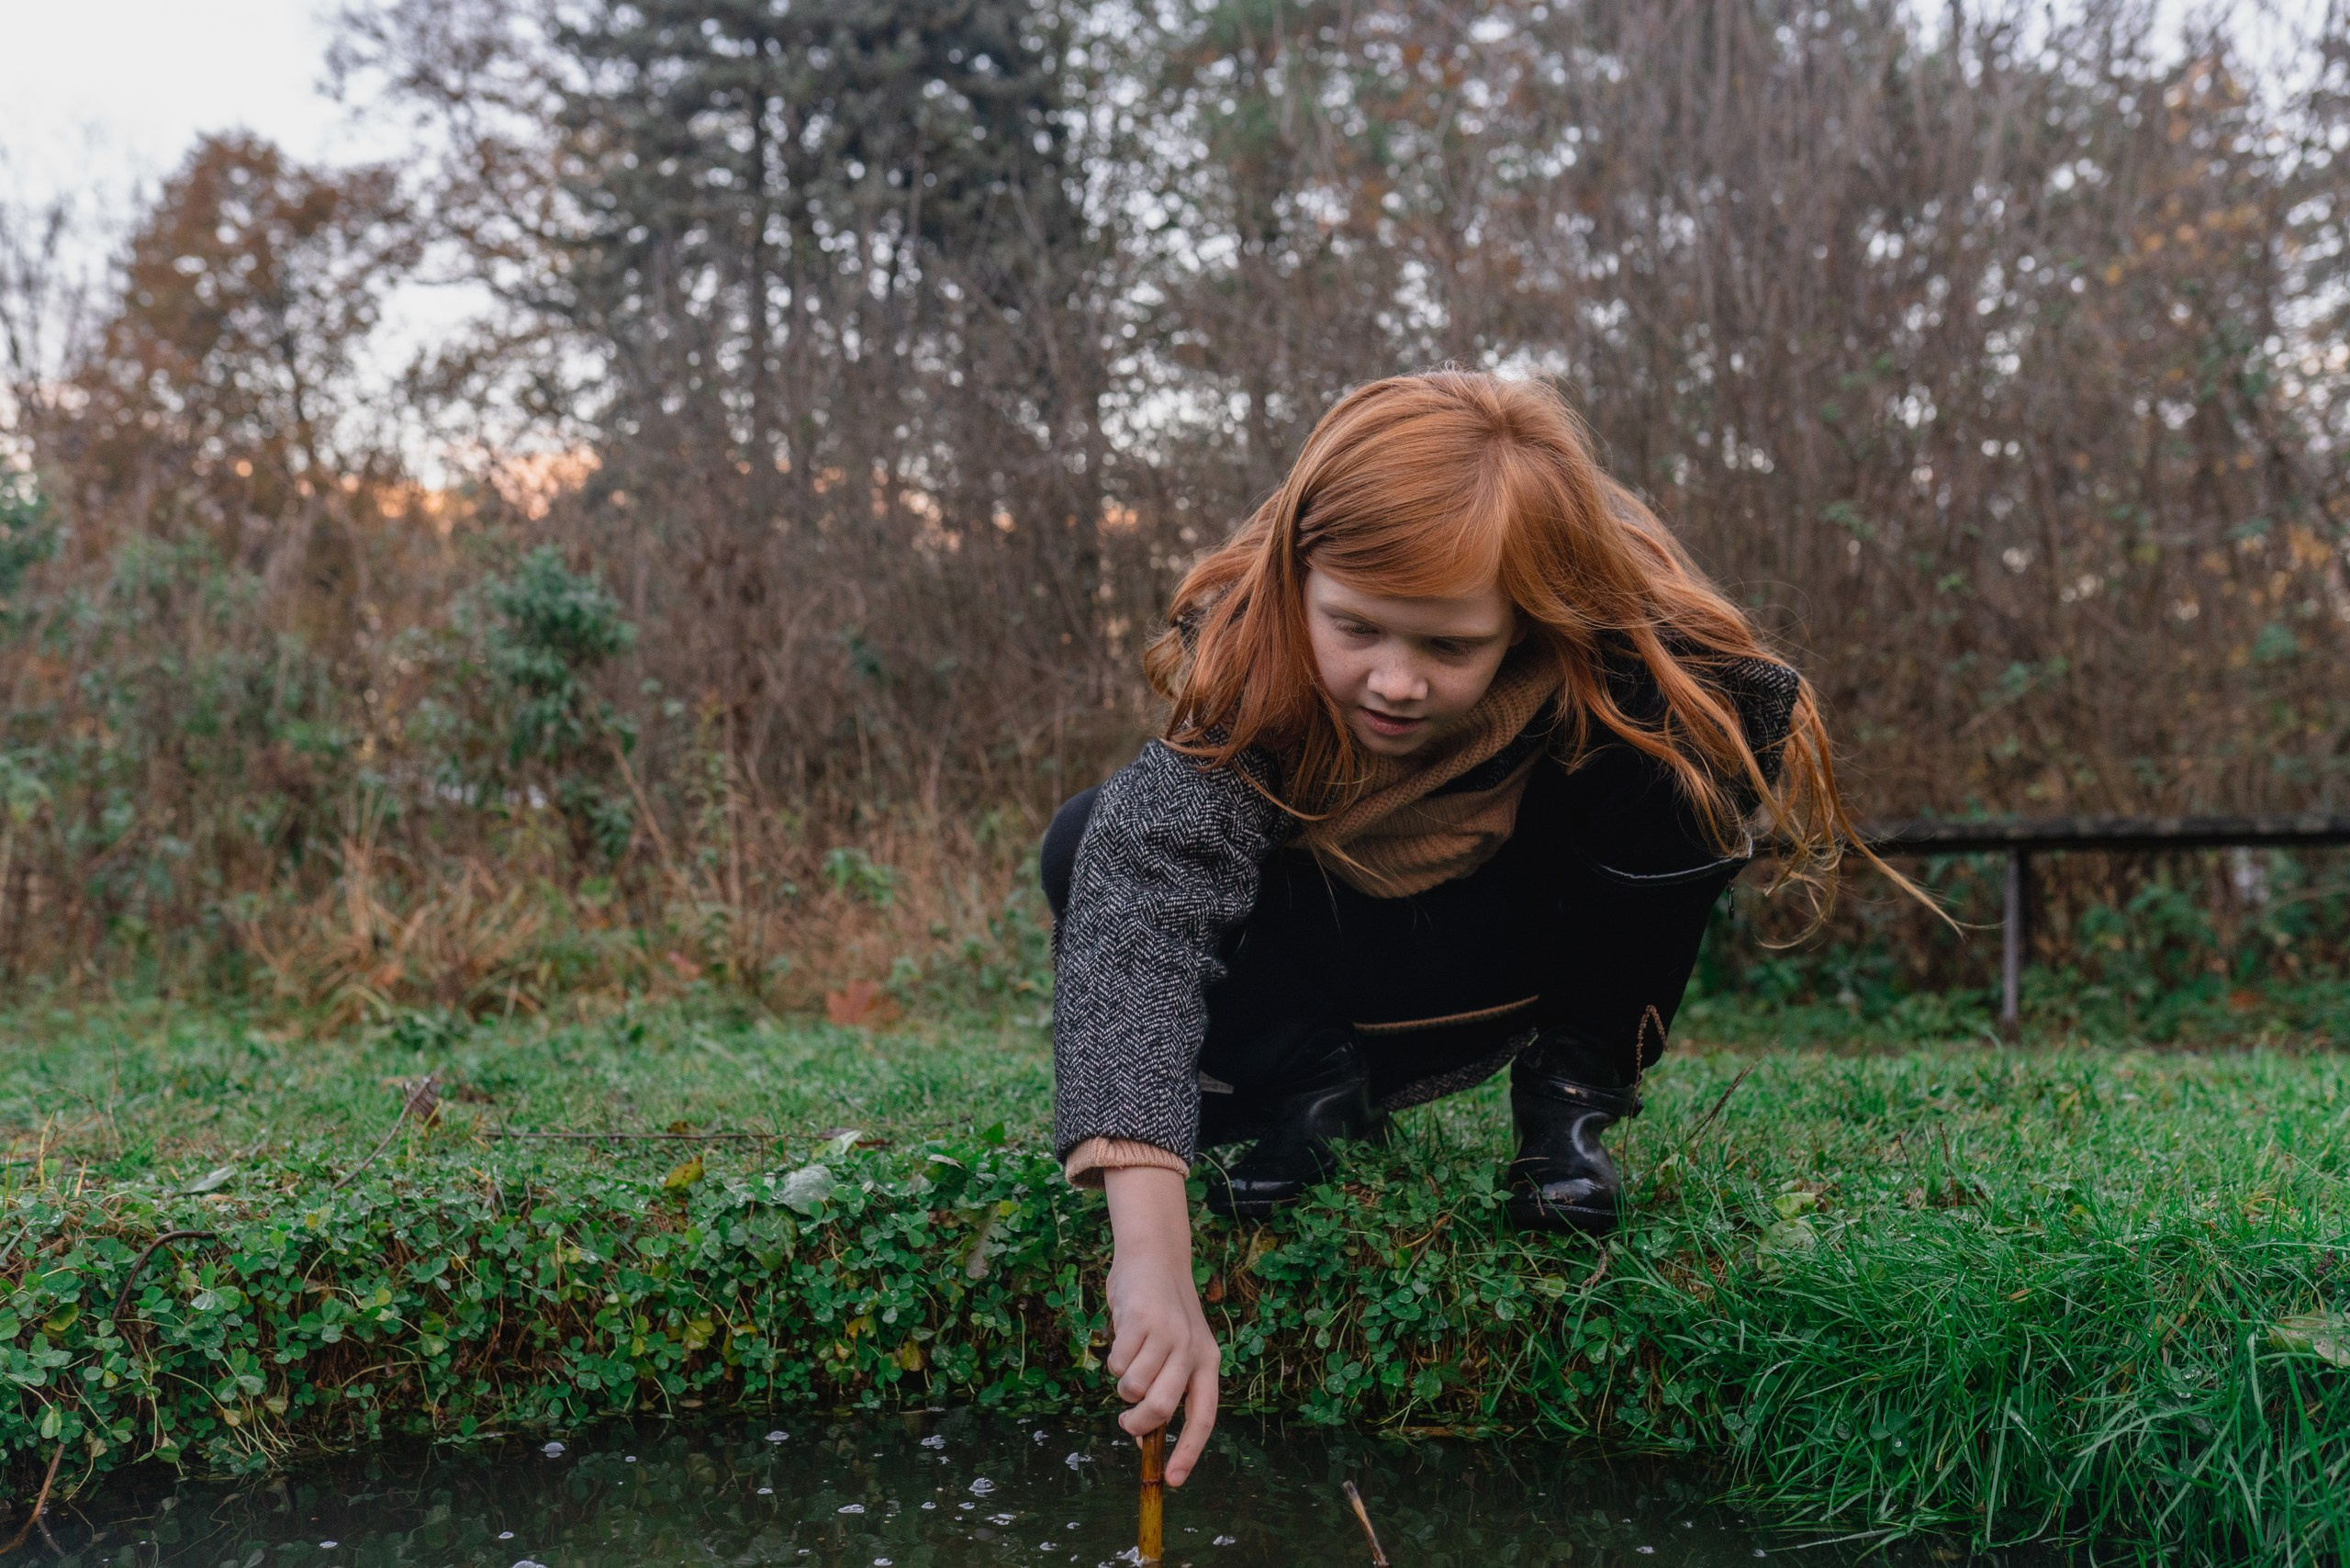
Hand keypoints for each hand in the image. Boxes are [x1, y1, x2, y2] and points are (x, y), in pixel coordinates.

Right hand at [1101, 1165, 1220, 1485]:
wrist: (1154, 1256)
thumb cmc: (1160, 1312)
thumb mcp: (1175, 1350)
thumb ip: (1166, 1387)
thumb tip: (1142, 1437)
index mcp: (1207, 1362)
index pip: (1203, 1417)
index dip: (1188, 1452)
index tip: (1172, 1480)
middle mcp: (1192, 1351)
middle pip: (1163, 1408)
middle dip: (1139, 1423)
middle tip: (1127, 1423)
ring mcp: (1168, 1335)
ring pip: (1133, 1387)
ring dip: (1122, 1382)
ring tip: (1128, 1357)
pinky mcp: (1142, 1321)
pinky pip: (1118, 1362)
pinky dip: (1113, 1356)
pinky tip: (1123, 1334)